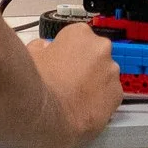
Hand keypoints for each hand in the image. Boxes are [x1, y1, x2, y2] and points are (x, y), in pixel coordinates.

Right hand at [28, 22, 123, 145]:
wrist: (46, 113)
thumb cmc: (38, 84)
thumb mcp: (30, 55)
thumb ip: (41, 47)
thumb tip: (44, 48)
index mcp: (80, 33)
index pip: (78, 38)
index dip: (67, 53)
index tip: (62, 63)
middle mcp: (101, 48)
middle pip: (94, 55)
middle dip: (84, 67)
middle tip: (67, 82)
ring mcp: (111, 71)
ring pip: (104, 75)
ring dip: (93, 84)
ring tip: (74, 98)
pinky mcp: (117, 94)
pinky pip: (110, 95)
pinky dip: (100, 101)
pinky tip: (83, 108)